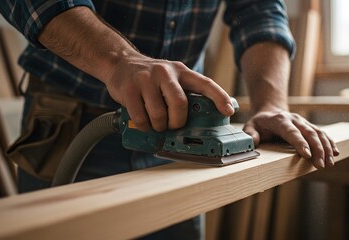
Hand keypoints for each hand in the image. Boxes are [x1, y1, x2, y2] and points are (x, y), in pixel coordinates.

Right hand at [37, 7, 233, 131]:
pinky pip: (140, 117)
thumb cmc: (151, 78)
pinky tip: (143, 122)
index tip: (228, 111)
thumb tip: (204, 119)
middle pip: (180, 104)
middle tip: (173, 126)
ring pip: (159, 114)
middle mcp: (165, 72)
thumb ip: (185, 92)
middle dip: (177, 122)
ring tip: (156, 124)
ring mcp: (146, 79)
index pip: (205, 83)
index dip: (219, 97)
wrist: (120, 63)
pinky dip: (144, 126)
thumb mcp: (171, 78)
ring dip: (159, 126)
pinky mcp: (129, 89)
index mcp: (181, 71)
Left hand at [243, 109, 339, 168]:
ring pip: (319, 133)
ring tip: (329, 163)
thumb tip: (254, 141)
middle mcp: (295, 120)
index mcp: (280, 120)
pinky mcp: (309, 127)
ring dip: (326, 148)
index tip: (307, 155)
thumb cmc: (260, 123)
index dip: (300, 143)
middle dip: (317, 149)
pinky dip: (330, 143)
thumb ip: (250, 134)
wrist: (271, 111)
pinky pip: (322, 134)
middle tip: (320, 165)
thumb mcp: (250, 126)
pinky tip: (336, 153)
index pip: (292, 132)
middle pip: (309, 133)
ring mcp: (304, 122)